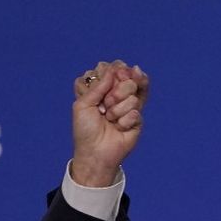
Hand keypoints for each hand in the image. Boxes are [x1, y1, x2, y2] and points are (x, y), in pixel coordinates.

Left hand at [71, 60, 148, 186]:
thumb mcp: (83, 103)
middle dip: (115, 93)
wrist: (94, 152)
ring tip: (109, 120)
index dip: (112, 73)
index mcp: (103, 87)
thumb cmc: (85, 130)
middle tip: (104, 106)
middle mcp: (117, 93)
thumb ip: (98, 85)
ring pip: (132, 94)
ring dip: (117, 110)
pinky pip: (135, 112)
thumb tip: (115, 69)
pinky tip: (118, 128)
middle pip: (127, 78)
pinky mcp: (137, 118)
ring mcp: (129, 105)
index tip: (103, 87)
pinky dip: (123, 121)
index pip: (115, 68)